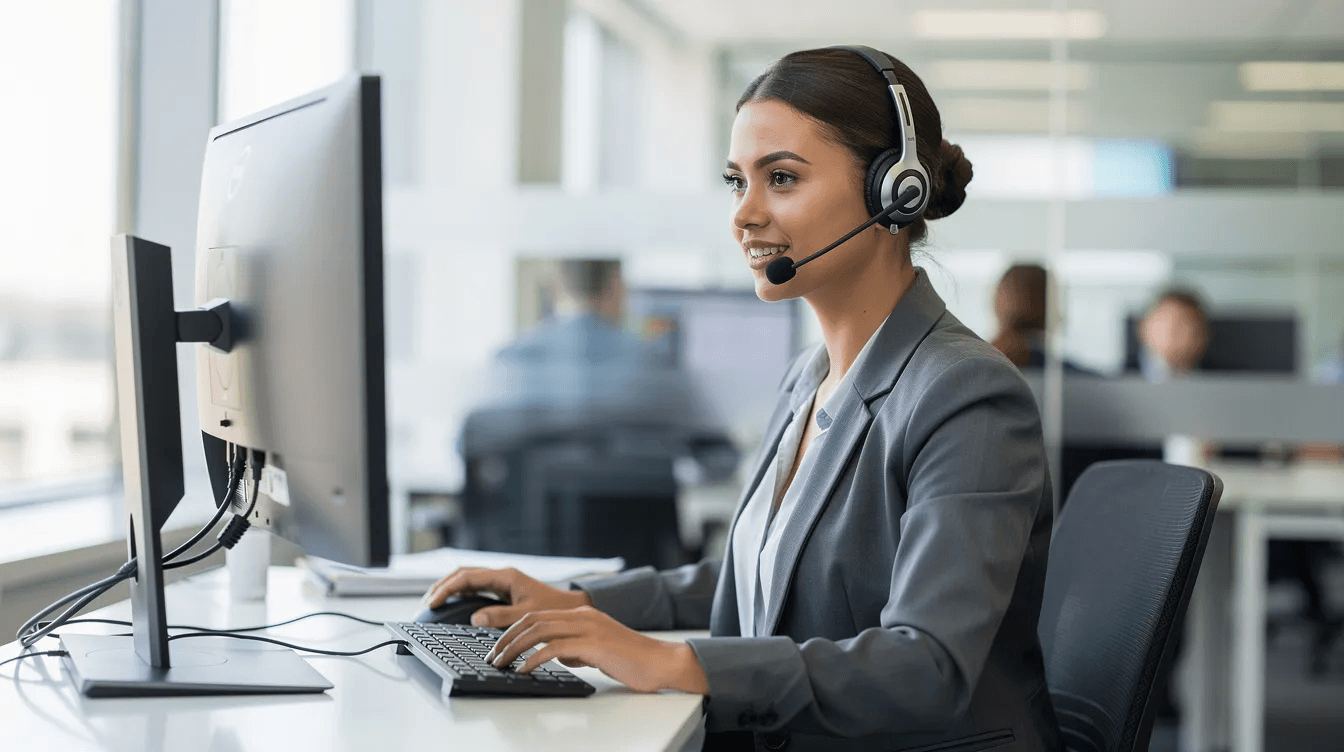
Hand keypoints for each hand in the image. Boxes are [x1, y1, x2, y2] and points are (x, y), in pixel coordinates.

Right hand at [421, 567, 591, 627]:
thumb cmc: (552, 609)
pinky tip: (451, 603)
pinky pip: (475, 586)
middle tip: (425, 604)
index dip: (446, 589)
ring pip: (467, 578)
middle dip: (442, 586)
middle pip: (463, 574)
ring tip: (432, 603)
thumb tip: (474, 618)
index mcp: (505, 576)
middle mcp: (501, 575)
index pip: (467, 577)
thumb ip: (500, 617)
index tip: (432, 603)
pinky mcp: (502, 589)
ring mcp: (501, 581)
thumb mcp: (526, 615)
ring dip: (449, 588)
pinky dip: (460, 592)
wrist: (570, 607)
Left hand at [485, 606, 708, 694]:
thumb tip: (556, 654)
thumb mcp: (597, 650)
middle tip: (493, 656)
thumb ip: (576, 648)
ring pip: (539, 630)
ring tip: (501, 663)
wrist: (661, 662)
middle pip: (533, 619)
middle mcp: (583, 616)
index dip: (514, 629)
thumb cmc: (632, 660)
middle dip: (507, 637)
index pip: (538, 615)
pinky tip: (525, 669)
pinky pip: (554, 648)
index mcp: (583, 614)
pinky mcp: (593, 644)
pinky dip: (534, 658)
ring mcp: (588, 627)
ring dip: (514, 647)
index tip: (499, 646)